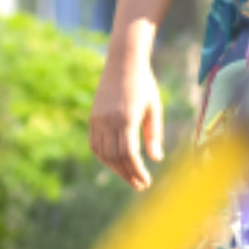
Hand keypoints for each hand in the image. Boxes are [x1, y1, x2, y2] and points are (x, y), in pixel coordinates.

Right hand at [91, 30, 166, 189]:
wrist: (123, 63)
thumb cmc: (144, 84)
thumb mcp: (154, 108)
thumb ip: (154, 134)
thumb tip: (156, 159)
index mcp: (126, 118)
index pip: (129, 154)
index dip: (137, 171)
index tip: (146, 182)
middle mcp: (108, 120)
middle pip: (115, 157)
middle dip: (127, 174)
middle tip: (139, 185)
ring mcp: (97, 119)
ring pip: (103, 153)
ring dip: (115, 168)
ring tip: (130, 177)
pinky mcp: (92, 118)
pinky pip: (95, 144)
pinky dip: (104, 157)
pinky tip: (116, 163)